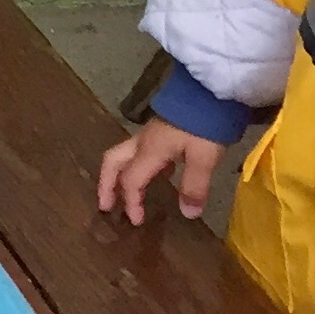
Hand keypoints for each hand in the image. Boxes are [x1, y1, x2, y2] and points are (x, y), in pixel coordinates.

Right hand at [97, 120, 228, 224]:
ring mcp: (150, 134)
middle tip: (105, 205)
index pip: (130, 180)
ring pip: (123, 156)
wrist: (209, 92)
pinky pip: (140, 152)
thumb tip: (187, 214)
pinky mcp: (161, 130)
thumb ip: (194, 186)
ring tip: (127, 194)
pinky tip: (158, 175)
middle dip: (106, 184)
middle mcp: (143, 143)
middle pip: (113, 162)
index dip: (131, 202)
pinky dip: (139, 168)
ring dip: (120, 176)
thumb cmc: (203, 124)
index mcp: (149, 151)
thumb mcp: (204, 158)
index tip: (137, 222)